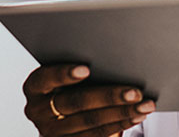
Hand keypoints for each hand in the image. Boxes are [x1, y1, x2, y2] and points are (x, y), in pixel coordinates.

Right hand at [23, 63, 155, 135]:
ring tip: (144, 104)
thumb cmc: (68, 83)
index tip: (86, 68)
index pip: (46, 77)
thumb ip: (78, 64)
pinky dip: (120, 124)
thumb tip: (111, 50)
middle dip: (108, 96)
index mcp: (34, 86)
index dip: (64, 73)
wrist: (61, 115)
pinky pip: (97, 136)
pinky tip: (136, 115)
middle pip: (75, 102)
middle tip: (134, 91)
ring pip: (90, 123)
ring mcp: (52, 132)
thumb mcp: (65, 73)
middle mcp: (38, 111)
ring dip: (122, 113)